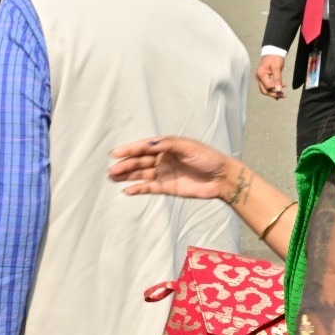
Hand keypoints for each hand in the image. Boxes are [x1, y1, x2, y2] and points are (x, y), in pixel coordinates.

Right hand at [107, 136, 236, 201]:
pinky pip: (149, 187)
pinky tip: (127, 190)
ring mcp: (164, 173)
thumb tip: (148, 144)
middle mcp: (162, 159)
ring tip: (113, 178)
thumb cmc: (207, 158)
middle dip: (125, 165)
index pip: (144, 147)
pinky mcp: (167, 187)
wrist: (222, 178)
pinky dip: (138, 189)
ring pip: (141, 174)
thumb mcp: (188, 146)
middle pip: (139, 161)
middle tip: (112, 170)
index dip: (130, 150)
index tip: (116, 153)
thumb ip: (167, 144)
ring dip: (127, 176)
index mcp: (166, 146)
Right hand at [255, 54, 284, 99]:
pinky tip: (280, 90)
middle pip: (265, 90)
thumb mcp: (277, 68)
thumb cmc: (275, 58)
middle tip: (283, 96)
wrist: (272, 51)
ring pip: (265, 89)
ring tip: (283, 95)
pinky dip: (273, 89)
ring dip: (273, 92)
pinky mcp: (263, 77)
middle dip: (274, 94)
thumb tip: (279, 90)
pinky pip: (266, 86)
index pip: (268, 86)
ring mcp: (260, 78)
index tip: (284, 86)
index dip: (275, 88)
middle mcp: (259, 77)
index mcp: (261, 74)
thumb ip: (278, 79)